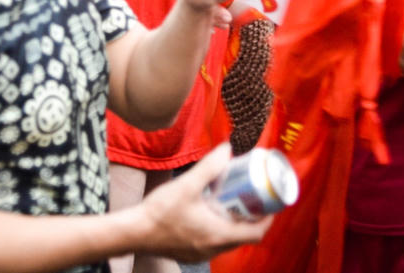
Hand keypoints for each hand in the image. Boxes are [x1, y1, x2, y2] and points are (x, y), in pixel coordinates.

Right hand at [134, 143, 271, 261]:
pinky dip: (220, 228)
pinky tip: (211, 212)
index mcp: (218, 235)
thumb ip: (209, 167)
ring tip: (233, 202)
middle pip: (244, 237)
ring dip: (235, 223)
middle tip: (252, 197)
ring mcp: (201, 253)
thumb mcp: (187, 185)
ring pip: (229, 240)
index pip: (256, 233)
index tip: (270, 203)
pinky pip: (215, 242)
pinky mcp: (191, 253)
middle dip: (252, 217)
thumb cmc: (159, 212)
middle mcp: (213, 248)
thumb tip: (228, 149)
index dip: (268, 218)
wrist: (133, 232)